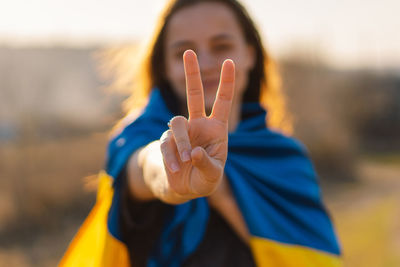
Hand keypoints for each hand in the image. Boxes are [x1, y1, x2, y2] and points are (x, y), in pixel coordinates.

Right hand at [160, 50, 234, 197]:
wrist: (184, 188)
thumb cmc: (204, 179)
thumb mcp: (212, 175)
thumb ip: (206, 164)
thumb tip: (192, 152)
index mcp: (216, 129)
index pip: (223, 102)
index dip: (226, 83)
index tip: (230, 61)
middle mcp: (199, 125)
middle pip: (194, 95)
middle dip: (192, 73)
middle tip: (189, 51)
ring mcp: (181, 131)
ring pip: (177, 123)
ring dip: (181, 143)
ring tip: (185, 161)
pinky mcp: (166, 140)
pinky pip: (166, 143)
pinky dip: (171, 157)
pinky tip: (177, 169)